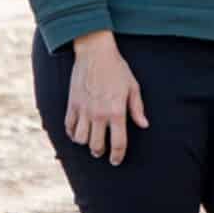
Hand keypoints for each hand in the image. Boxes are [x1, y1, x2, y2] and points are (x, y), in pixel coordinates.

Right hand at [67, 31, 147, 165]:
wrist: (95, 52)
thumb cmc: (117, 68)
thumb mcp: (132, 86)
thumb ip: (137, 108)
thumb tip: (144, 125)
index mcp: (116, 112)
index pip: (118, 143)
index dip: (118, 156)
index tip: (116, 160)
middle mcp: (99, 114)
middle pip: (96, 146)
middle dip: (100, 152)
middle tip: (102, 152)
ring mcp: (84, 110)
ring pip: (81, 140)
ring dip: (85, 143)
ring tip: (89, 140)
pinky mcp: (72, 104)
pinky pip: (68, 127)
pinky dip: (72, 133)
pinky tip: (77, 132)